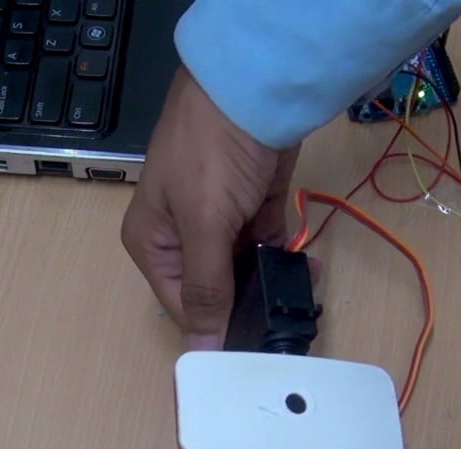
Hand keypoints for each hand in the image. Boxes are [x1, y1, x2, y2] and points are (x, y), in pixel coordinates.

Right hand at [121, 66, 299, 350]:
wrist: (251, 85)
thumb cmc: (212, 153)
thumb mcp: (204, 225)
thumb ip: (206, 289)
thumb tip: (200, 351)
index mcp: (152, 245)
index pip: (182, 307)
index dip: (215, 329)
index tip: (253, 349)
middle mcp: (181, 238)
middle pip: (213, 291)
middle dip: (247, 305)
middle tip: (287, 326)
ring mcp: (219, 222)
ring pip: (243, 271)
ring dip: (271, 283)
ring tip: (303, 294)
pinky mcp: (252, 207)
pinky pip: (267, 247)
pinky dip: (285, 260)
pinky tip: (308, 270)